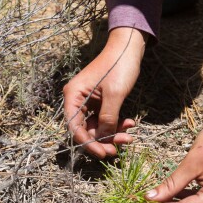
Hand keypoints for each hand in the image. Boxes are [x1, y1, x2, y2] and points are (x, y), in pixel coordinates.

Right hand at [63, 27, 146, 157]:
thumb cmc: (119, 66)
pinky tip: (129, 124)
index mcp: (73, 96)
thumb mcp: (115, 95)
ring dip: (112, 134)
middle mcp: (77, 100)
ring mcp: (88, 102)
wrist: (129, 48)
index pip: (75, 127)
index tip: (103, 153)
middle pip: (86, 130)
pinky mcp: (99, 102)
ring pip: (97, 127)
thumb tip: (103, 138)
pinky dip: (116, 125)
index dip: (88, 143)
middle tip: (118, 149)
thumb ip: (108, 118)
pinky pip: (105, 120)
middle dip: (103, 140)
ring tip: (129, 136)